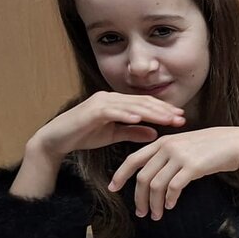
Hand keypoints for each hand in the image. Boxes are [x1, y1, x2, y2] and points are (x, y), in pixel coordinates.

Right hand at [32, 91, 186, 159]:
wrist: (57, 139)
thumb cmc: (84, 135)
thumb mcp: (114, 134)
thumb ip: (133, 132)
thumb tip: (155, 134)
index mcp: (116, 102)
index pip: (145, 104)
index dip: (163, 110)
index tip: (181, 118)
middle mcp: (110, 98)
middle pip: (142, 102)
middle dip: (163, 110)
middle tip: (181, 118)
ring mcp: (100, 102)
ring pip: (131, 105)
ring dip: (151, 112)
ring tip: (168, 119)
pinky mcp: (92, 111)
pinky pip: (113, 111)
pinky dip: (126, 114)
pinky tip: (140, 119)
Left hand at [108, 127, 238, 219]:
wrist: (236, 143)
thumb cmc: (211, 147)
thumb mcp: (185, 146)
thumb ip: (168, 155)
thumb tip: (153, 175)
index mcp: (163, 142)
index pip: (133, 159)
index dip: (120, 175)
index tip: (113, 188)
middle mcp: (168, 147)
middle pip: (143, 177)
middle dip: (139, 198)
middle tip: (141, 213)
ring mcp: (180, 156)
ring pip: (157, 185)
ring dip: (154, 204)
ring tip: (156, 215)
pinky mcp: (192, 166)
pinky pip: (174, 187)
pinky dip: (169, 199)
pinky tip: (170, 206)